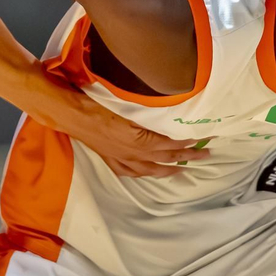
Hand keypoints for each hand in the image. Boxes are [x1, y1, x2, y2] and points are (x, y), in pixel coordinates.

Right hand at [29, 80, 208, 177]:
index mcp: (137, 139)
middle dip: (187, 157)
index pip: (169, 143)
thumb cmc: (96, 102)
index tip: (203, 138)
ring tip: (183, 169)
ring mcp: (119, 157)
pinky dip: (143, 173)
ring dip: (168, 169)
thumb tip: (171, 108)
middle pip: (164, 157)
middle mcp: (131, 152)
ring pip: (149, 169)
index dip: (186, 142)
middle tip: (206, 155)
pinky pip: (130, 171)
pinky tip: (148, 172)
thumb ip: (148, 109)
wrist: (69, 112)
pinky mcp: (109, 158)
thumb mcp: (125, 103)